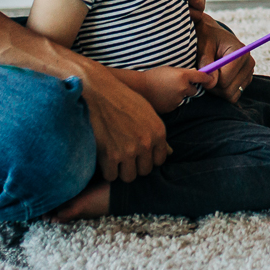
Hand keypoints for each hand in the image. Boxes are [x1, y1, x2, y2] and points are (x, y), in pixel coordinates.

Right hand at [79, 65, 170, 182]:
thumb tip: (170, 153)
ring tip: (116, 160)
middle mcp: (146, 143)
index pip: (159, 160)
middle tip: (126, 157)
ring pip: (129, 177)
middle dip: (136, 166)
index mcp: (158, 132)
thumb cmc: (123, 99)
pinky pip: (111, 176)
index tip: (139, 154)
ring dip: (122, 171)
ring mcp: (128, 151)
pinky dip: (108, 171)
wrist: (99, 93)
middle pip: (145, 170)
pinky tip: (105, 161)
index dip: (149, 159)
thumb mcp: (147, 112)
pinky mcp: (110, 155)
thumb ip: (158, 134)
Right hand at [141, 66, 218, 113]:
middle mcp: (183, 88)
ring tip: (165, 90)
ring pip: (184, 97)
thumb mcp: (170, 69)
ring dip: (179, 94)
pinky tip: (162, 96)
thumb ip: (183, 73)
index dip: (207, 78)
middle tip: (177, 84)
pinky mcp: (172, 108)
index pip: (202, 77)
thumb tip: (194, 74)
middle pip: (194, 90)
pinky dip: (172, 101)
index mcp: (183, 76)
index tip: (209, 79)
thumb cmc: (153, 76)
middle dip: (189, 88)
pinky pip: (176, 104)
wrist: (139, 88)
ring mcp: (178, 99)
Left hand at [195, 12, 254, 102]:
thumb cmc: (207, 38)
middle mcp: (249, 63)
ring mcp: (249, 72)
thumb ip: (206, 64)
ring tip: (211, 75)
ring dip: (218, 89)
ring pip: (232, 95)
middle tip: (205, 74)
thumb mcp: (203, 47)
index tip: (202, 70)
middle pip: (229, 90)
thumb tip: (211, 83)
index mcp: (240, 53)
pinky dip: (224, 90)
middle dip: (213, 86)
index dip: (210, 79)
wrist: (213, 34)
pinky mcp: (247, 79)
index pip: (225, 80)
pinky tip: (218, 78)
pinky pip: (234, 95)